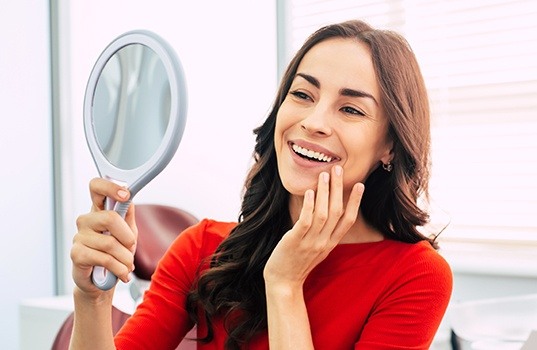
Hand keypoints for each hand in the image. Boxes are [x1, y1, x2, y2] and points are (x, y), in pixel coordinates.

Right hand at [71, 178, 136, 297]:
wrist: (101, 281)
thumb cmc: (114, 253)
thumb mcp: (126, 232)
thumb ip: (127, 214)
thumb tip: (129, 195)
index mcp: (98, 210)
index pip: (96, 187)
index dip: (110, 187)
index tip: (126, 195)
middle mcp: (86, 220)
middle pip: (110, 218)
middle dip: (127, 237)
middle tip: (131, 248)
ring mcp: (79, 236)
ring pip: (110, 243)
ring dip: (126, 258)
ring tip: (127, 266)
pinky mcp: (76, 254)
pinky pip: (105, 259)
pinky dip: (120, 269)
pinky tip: (123, 274)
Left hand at [263, 165, 363, 290]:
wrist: (284, 282)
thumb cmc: (297, 262)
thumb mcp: (317, 248)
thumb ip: (323, 231)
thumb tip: (325, 209)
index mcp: (331, 242)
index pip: (348, 220)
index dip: (355, 202)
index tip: (360, 185)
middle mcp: (324, 242)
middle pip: (337, 211)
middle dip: (338, 189)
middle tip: (338, 169)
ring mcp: (310, 242)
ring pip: (323, 213)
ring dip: (324, 192)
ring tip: (324, 175)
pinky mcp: (295, 241)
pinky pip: (305, 221)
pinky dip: (309, 205)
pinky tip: (309, 192)